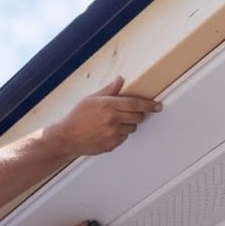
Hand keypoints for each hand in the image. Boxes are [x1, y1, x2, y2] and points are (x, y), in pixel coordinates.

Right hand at [47, 76, 161, 157]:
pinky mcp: (112, 144)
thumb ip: (108, 90)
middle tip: (134, 113)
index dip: (148, 104)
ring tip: (114, 123)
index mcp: (108, 105)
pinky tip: (108, 131)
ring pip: (132, 128)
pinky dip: (120, 134)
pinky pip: (124, 138)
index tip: (157, 106)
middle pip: (137, 117)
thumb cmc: (77, 118)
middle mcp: (112, 119)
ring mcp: (112, 133)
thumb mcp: (91, 99)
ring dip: (129, 125)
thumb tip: (120, 80)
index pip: (135, 103)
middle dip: (139, 115)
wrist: (67, 138)